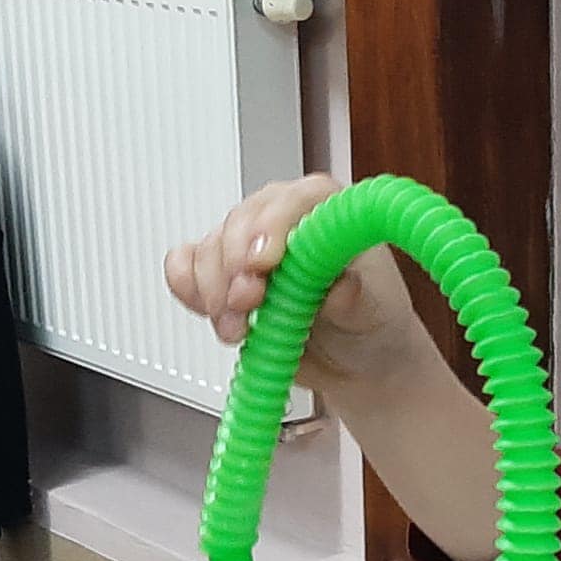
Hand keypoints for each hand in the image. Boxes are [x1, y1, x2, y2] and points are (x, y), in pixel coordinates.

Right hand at [163, 174, 438, 397]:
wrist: (358, 359)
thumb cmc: (373, 320)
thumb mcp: (375, 310)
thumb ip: (354, 295)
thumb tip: (339, 286)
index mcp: (327, 210)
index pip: (294, 200)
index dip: (270, 227)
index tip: (262, 263)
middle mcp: (283, 220)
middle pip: (240, 224)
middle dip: (235, 267)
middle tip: (247, 303)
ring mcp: (248, 246)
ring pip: (208, 249)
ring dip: (214, 292)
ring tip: (239, 329)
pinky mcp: (223, 274)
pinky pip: (185, 268)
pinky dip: (189, 291)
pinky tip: (213, 314)